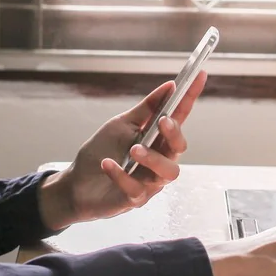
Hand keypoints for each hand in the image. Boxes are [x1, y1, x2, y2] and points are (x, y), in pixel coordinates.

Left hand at [38, 71, 207, 229]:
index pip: (179, 116)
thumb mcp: (121, 124)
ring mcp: (149, 182)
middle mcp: (158, 160)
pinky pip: (136, 189)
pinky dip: (121, 175)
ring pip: (168, 172)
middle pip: (179, 148)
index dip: (190, 97)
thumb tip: (169, 86)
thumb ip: (146, 109)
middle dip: (174, 133)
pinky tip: (107, 164)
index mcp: (157, 139)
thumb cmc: (100, 151)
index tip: (200, 75)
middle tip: (162, 122)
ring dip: (152, 158)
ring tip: (134, 150)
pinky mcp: (135, 199)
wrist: (76, 183)